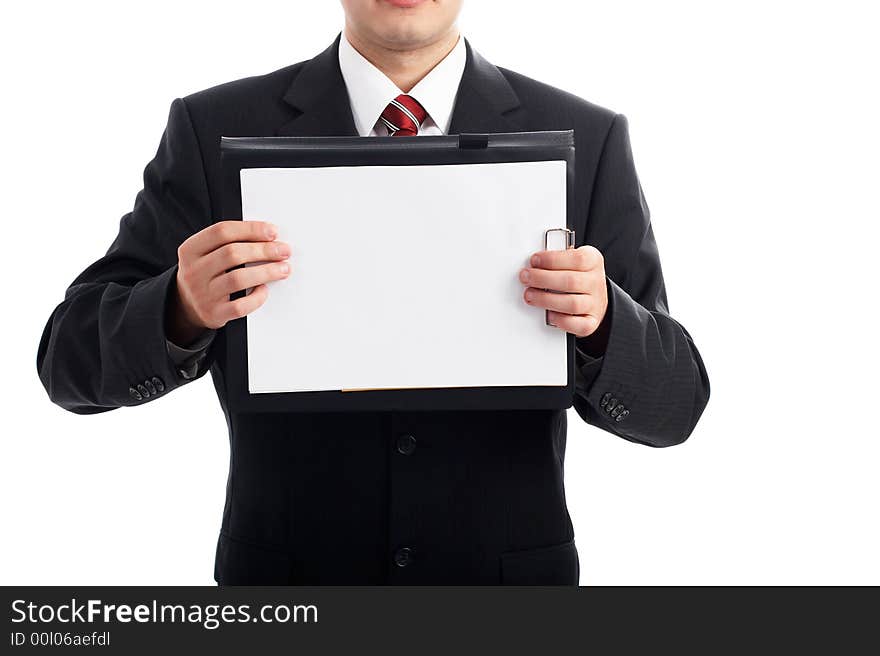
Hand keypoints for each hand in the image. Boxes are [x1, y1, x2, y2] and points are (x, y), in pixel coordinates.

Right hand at [167, 220, 290, 344]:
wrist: (187, 306)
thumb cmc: (206, 274)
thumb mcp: (206, 254)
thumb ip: (229, 242)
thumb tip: (268, 237)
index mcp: (190, 250)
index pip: (222, 232)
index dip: (251, 229)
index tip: (272, 231)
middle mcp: (193, 271)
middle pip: (232, 254)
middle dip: (263, 250)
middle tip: (284, 251)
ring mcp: (203, 294)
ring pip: (238, 279)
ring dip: (266, 272)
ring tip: (283, 269)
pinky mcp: (214, 314)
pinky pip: (240, 306)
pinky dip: (257, 297)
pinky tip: (264, 290)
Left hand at [519, 245, 607, 337]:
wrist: (594, 298)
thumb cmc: (577, 276)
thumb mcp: (571, 260)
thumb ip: (555, 260)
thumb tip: (533, 265)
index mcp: (593, 261)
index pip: (577, 259)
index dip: (553, 260)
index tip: (534, 261)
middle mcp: (595, 282)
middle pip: (571, 281)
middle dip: (543, 279)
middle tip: (526, 278)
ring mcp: (594, 303)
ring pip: (572, 304)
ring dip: (546, 299)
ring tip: (530, 295)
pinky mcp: (590, 322)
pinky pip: (576, 325)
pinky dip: (560, 321)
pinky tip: (548, 314)